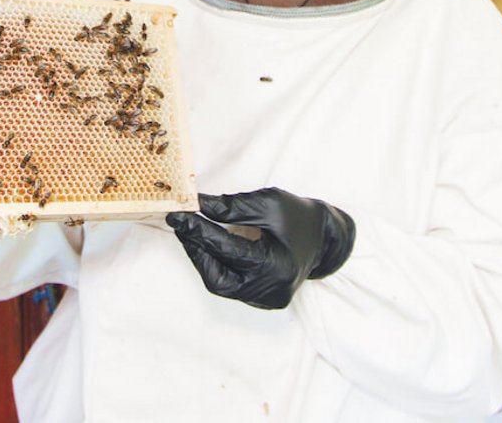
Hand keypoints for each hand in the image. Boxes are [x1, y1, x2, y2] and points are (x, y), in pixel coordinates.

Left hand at [166, 188, 354, 308]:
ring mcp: (267, 299)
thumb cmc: (297, 216)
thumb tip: (197, 206)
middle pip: (217, 277)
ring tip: (192, 232)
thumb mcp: (267, 202)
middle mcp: (271, 289)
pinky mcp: (263, 299)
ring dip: (202, 258)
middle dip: (196, 249)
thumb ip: (232, 207)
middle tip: (181, 224)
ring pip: (220, 285)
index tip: (178, 215)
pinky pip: (230, 285)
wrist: (323, 236)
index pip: (227, 249)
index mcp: (276, 264)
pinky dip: (217, 266)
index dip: (199, 231)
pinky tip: (209, 246)